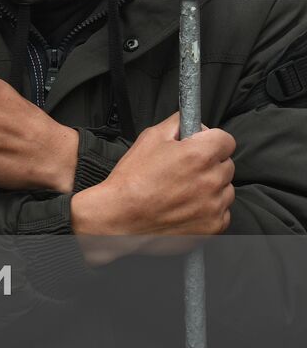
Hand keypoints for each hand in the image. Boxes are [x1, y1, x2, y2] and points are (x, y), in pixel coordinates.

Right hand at [71, 113, 234, 262]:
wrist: (121, 217)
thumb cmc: (132, 179)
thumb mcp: (149, 138)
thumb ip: (177, 124)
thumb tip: (191, 122)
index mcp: (199, 154)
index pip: (226, 140)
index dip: (211, 141)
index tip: (201, 146)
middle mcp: (212, 179)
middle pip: (226, 164)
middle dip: (210, 164)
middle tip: (185, 170)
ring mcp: (215, 205)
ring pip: (225, 189)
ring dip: (211, 188)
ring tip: (183, 191)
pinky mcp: (213, 226)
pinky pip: (222, 212)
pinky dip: (209, 209)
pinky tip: (186, 207)